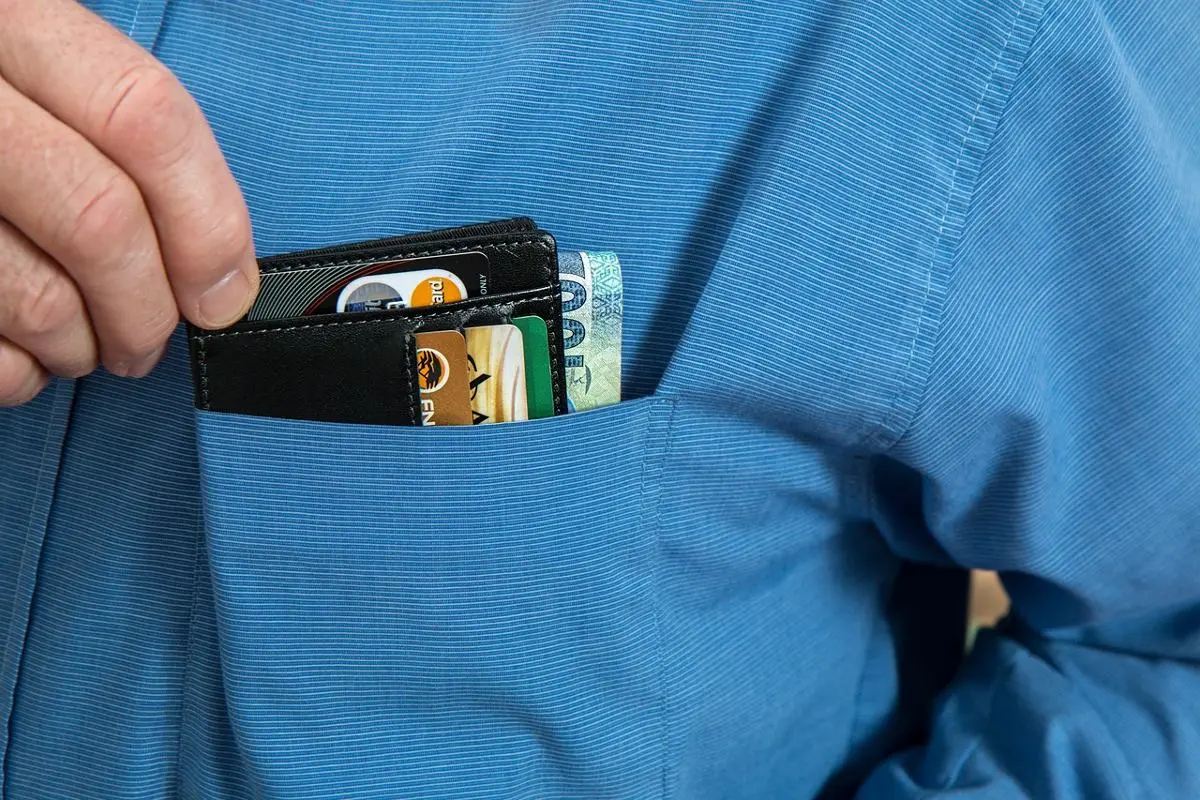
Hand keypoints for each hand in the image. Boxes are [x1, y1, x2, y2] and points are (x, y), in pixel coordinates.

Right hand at [0, 0, 257, 405]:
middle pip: (100, 220)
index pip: (144, 118)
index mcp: (13, 21)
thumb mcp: (43, 76)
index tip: (225, 293)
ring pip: (37, 298)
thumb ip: (121, 142)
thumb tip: (223, 278)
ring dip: (80, 349)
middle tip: (148, 342)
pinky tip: (20, 355)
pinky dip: (15, 373)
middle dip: (146, 311)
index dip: (208, 222)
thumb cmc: (0, 116)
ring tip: (80, 346)